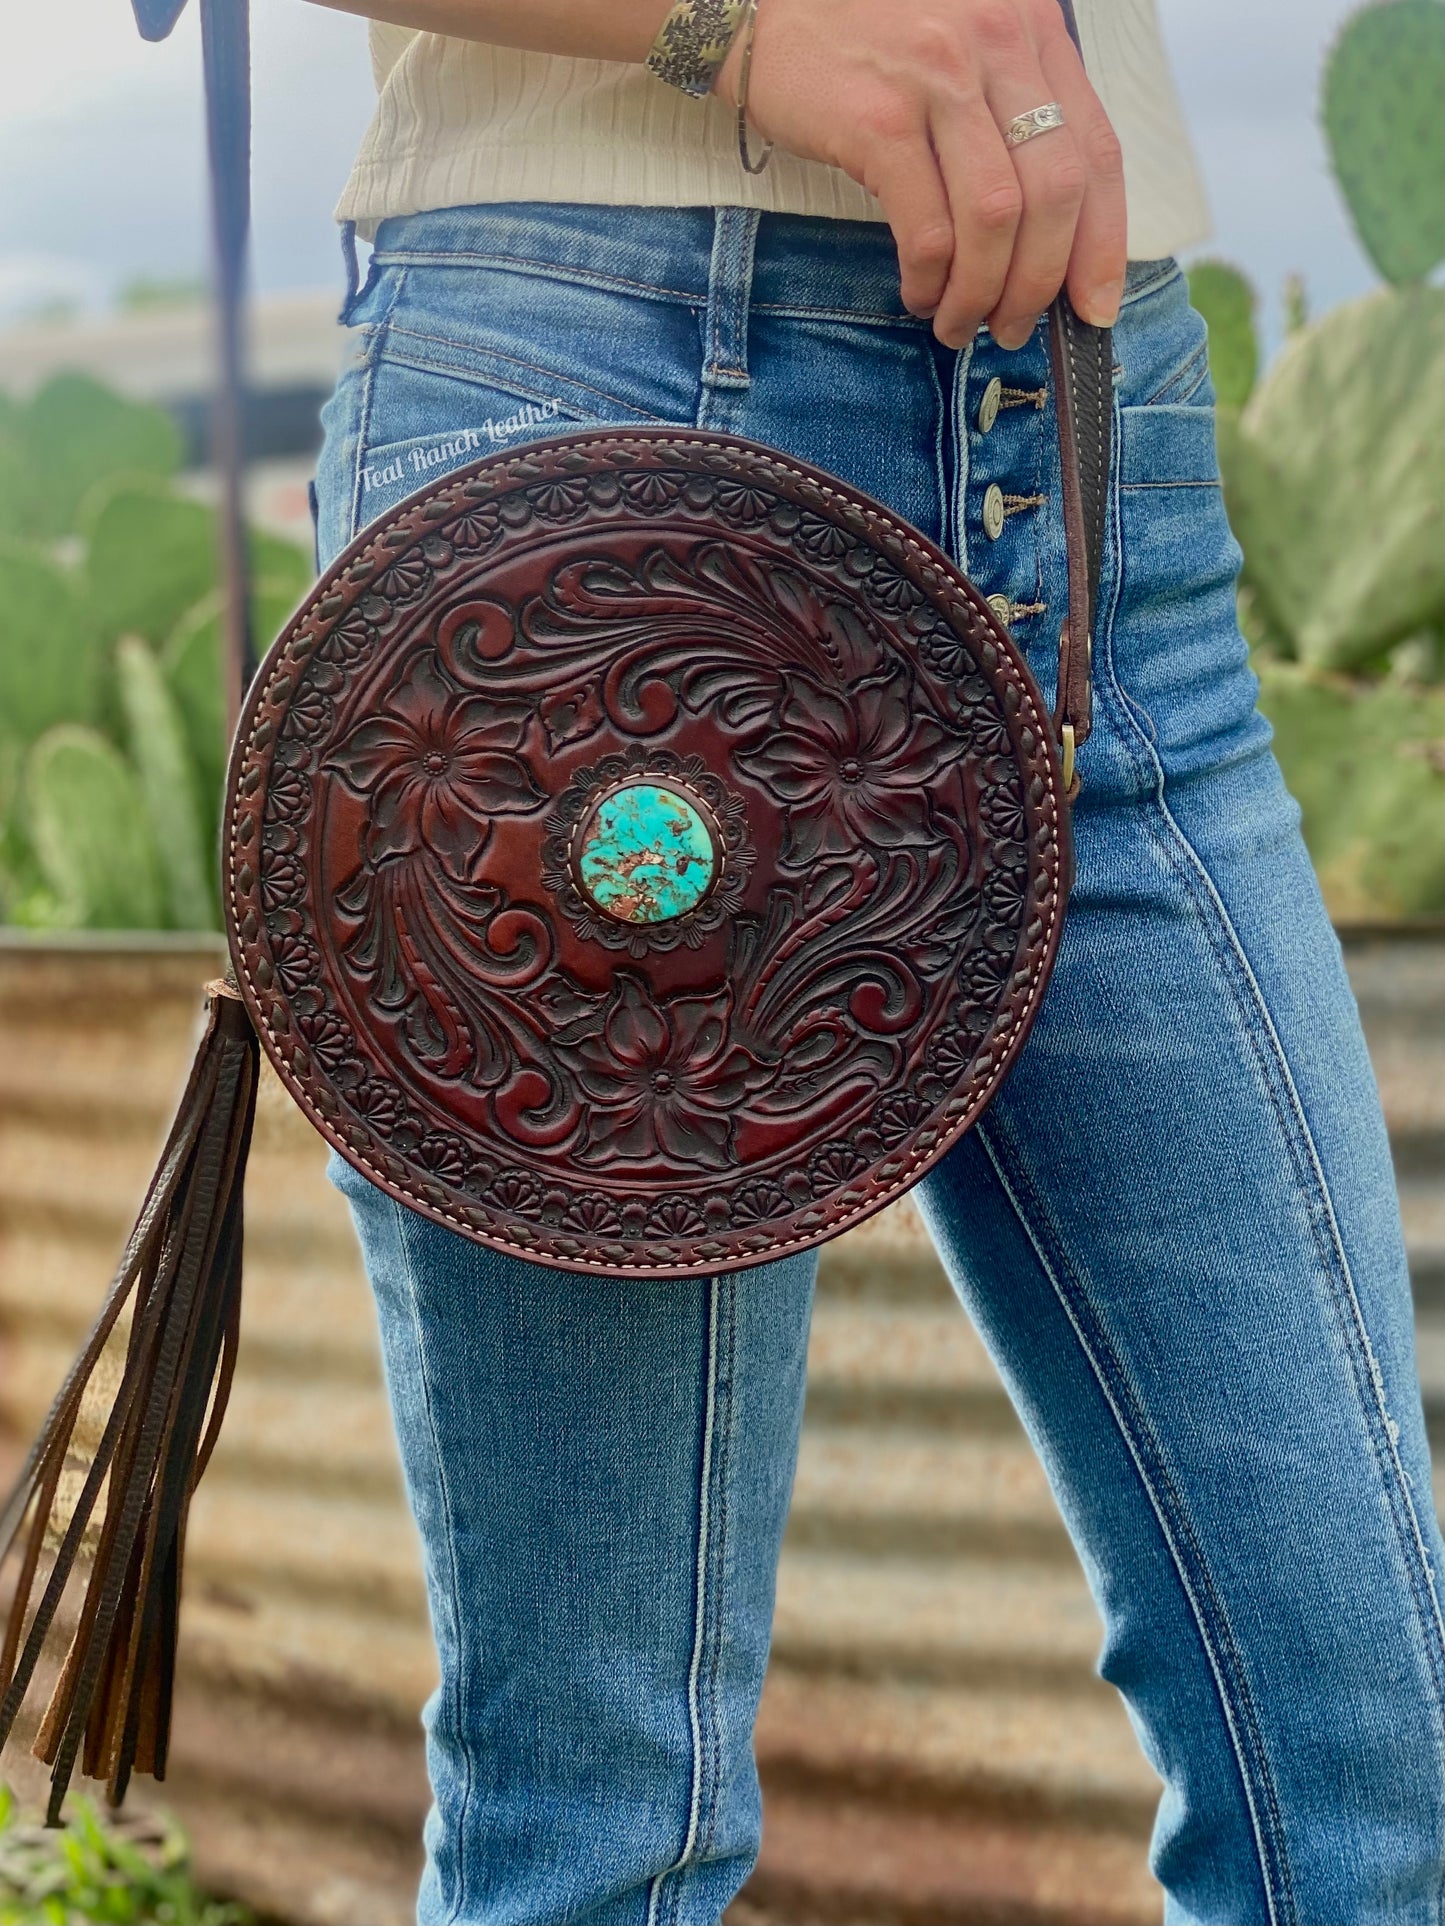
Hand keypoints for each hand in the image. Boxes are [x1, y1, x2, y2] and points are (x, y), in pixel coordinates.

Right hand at [715, 0, 1125, 348]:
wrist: (764, 3)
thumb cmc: (866, 38)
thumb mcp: (964, 47)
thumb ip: (1012, 110)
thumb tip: (1047, 235)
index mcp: (1032, 30)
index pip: (1097, 152)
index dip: (1102, 245)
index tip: (1092, 306)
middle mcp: (997, 44)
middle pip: (1056, 194)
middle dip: (1039, 284)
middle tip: (1013, 328)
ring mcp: (938, 80)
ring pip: (996, 220)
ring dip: (982, 293)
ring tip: (957, 321)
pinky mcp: (878, 121)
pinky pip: (926, 229)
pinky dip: (929, 279)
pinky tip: (918, 292)